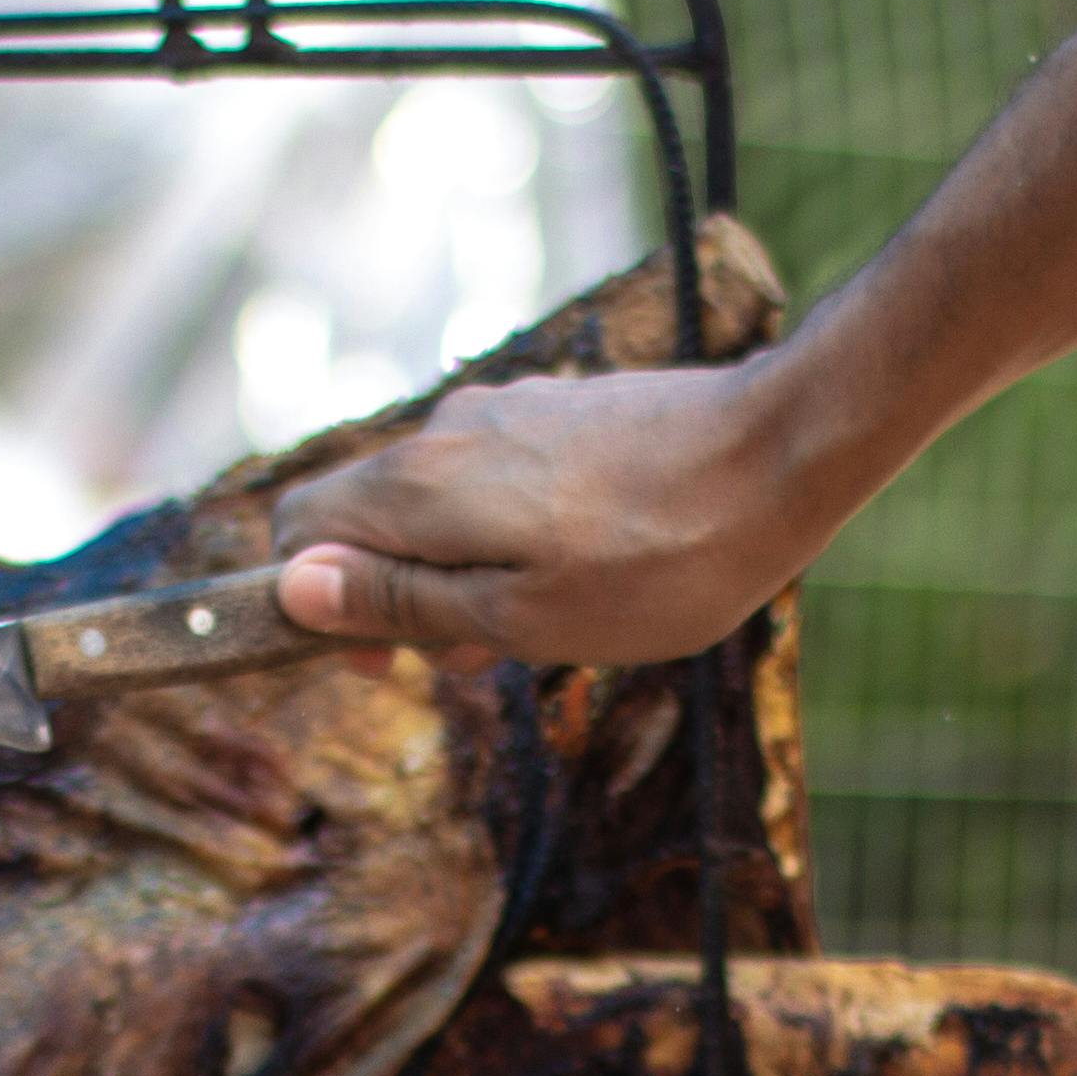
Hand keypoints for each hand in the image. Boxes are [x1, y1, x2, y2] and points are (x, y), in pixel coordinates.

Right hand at [266, 361, 820, 664]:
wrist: (782, 454)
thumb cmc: (660, 561)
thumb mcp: (520, 616)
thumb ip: (401, 602)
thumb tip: (294, 591)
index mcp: (419, 484)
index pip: (298, 530)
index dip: (314, 606)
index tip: (385, 664)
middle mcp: (447, 430)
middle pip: (370, 520)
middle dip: (407, 600)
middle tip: (492, 658)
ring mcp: (508, 412)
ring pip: (441, 505)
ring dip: (469, 574)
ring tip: (559, 619)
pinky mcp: (561, 411)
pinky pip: (499, 480)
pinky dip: (514, 535)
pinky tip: (593, 568)